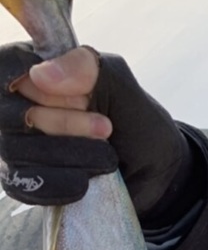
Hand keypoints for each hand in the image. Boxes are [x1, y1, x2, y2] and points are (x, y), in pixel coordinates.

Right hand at [0, 43, 190, 215]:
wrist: (152, 173)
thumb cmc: (134, 122)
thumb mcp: (120, 87)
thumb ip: (85, 68)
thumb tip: (40, 75)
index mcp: (34, 70)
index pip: (7, 64)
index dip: (37, 82)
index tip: (80, 98)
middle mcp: (14, 106)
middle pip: (10, 112)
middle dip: (64, 123)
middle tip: (105, 127)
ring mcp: (14, 145)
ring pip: (19, 150)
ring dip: (72, 154)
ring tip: (107, 156)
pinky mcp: (22, 183)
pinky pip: (29, 185)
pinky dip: (65, 182)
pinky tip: (88, 180)